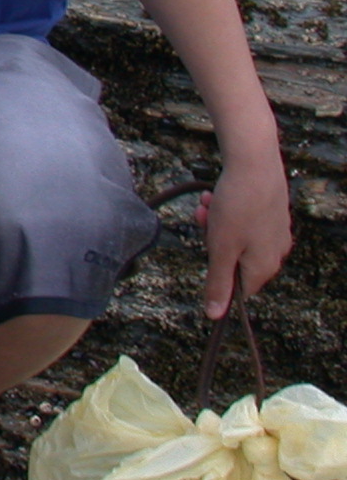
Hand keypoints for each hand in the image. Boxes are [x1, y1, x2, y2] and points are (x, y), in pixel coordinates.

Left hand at [198, 158, 293, 317]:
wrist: (254, 163)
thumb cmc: (238, 208)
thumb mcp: (220, 249)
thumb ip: (218, 283)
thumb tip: (214, 316)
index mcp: (265, 266)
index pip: (240, 290)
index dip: (218, 274)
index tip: (207, 251)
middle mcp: (275, 251)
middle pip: (234, 259)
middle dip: (212, 240)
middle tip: (204, 219)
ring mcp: (275, 230)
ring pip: (234, 236)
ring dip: (214, 222)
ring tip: (207, 202)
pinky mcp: (270, 211)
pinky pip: (242, 219)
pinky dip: (224, 209)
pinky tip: (213, 195)